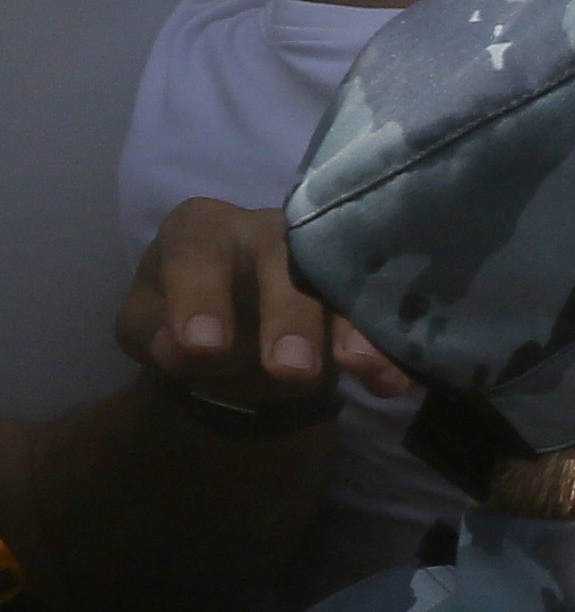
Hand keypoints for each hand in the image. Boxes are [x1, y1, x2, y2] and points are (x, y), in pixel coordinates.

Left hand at [112, 200, 397, 403]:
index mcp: (201, 230)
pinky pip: (378, 312)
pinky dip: (387, 349)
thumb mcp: (147, 328)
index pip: (197, 251)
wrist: (232, 329)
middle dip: (289, 315)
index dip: (201, 296)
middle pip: (282, 259)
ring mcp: (319, 257)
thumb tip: (192, 352)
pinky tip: (390, 382)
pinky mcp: (357, 289)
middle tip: (291, 370)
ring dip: (352, 326)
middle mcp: (265, 231)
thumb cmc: (181, 317)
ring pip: (340, 281)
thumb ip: (157, 336)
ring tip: (360, 366)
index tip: (204, 348)